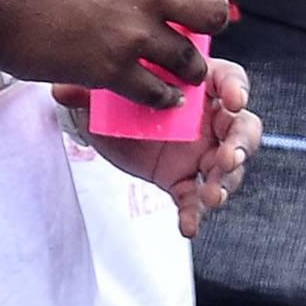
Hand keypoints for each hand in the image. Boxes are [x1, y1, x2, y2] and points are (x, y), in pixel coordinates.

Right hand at [0, 0, 233, 105]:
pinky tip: (162, 96)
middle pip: (212, 12)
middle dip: (207, 24)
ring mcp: (135, 31)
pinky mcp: (114, 69)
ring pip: (191, 59)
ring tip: (183, 73)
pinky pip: (157, 91)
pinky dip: (162, 97)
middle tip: (194, 34)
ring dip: (189, 68)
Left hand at [54, 55, 261, 238]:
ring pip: (230, 166)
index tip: (234, 100)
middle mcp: (207, 118)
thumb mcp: (100, 92)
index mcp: (196, 85)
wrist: (102, 129)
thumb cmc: (114, 100)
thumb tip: (62, 90)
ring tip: (211, 195)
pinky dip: (195, 214)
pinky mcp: (185, 180)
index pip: (229, 80)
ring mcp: (201, 151)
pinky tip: (188, 226)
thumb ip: (86, 89)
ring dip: (226, 182)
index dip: (237, 89)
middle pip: (242, 127)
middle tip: (227, 157)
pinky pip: (196, 199)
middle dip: (240, 143)